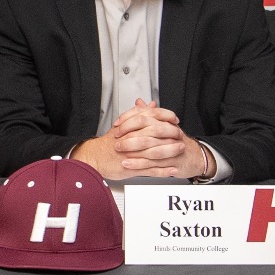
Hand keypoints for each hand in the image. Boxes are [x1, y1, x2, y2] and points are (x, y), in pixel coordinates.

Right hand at [73, 99, 205, 179]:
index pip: (151, 116)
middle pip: (156, 132)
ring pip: (156, 151)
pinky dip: (163, 170)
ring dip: (170, 151)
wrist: (94, 157)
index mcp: (130, 127)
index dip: (166, 117)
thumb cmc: (108, 143)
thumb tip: (150, 104)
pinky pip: (151, 169)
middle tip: (181, 135)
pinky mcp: (132, 167)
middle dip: (171, 134)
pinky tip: (172, 170)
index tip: (175, 119)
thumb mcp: (123, 125)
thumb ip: (138, 114)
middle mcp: (132, 138)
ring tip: (181, 150)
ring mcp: (133, 154)